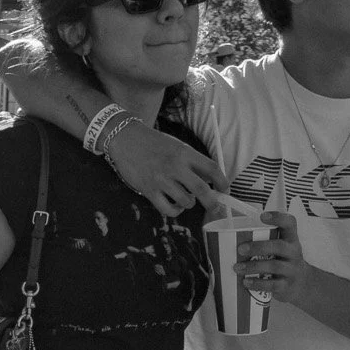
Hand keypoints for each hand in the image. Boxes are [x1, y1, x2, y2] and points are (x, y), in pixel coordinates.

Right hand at [105, 119, 226, 217]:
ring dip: (190, 203)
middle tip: (215, 207)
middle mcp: (175, 166)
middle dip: (212, 202)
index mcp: (185, 152)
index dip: (222, 181)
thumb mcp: (176, 146)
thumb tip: (209, 180)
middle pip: (202, 189)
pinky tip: (175, 205)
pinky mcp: (149, 190)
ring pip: (186, 201)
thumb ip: (192, 161)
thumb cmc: (153, 143)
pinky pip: (168, 209)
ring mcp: (161, 180)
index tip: (225, 189)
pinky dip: (175, 210)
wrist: (125, 139)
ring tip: (186, 199)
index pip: (211, 168)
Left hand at [234, 211, 312, 306]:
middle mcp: (294, 253)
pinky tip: (246, 282)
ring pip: (274, 266)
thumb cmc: (285, 262)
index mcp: (291, 239)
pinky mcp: (287, 286)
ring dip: (253, 266)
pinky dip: (258, 283)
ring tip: (236, 268)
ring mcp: (292, 270)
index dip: (278, 217)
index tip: (262, 216)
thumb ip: (266, 242)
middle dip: (258, 247)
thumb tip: (230, 240)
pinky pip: (272, 285)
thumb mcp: (282, 249)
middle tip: (240, 249)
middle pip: (279, 246)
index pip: (290, 223)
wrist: (303, 284)